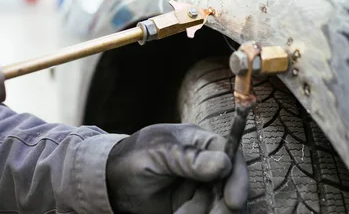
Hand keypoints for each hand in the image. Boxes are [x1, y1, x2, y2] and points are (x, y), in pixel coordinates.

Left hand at [106, 124, 247, 213]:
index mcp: (200, 142)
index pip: (231, 155)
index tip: (234, 201)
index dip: (237, 178)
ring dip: (205, 213)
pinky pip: (205, 213)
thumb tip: (225, 163)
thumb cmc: (133, 158)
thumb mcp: (158, 153)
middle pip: (229, 185)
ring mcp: (200, 187)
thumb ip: (189, 158)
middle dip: (222, 205)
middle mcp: (206, 164)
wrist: (111, 184)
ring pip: (219, 205)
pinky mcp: (193, 206)